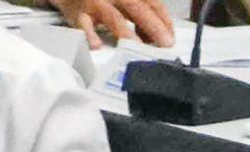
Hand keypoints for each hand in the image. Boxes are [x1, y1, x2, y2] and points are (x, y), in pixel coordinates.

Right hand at [51, 0, 175, 47]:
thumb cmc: (102, 0)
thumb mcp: (123, 2)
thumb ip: (138, 16)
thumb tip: (155, 37)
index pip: (152, 2)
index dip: (164, 20)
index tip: (171, 39)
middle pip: (136, 7)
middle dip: (153, 26)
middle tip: (164, 45)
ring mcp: (96, 3)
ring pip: (113, 17)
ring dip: (126, 33)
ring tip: (137, 49)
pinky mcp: (78, 14)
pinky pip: (84, 25)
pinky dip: (90, 35)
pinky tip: (97, 46)